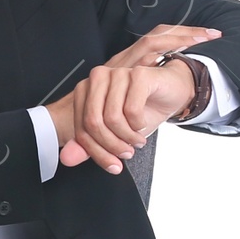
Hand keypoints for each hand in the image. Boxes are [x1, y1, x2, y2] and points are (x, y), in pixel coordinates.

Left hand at [46, 56, 199, 172]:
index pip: (81, 128)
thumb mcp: (113, 133)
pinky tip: (143, 123)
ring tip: (137, 139)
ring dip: (128, 136)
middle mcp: (97, 78)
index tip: (112, 164)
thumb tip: (66, 159)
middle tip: (127, 152)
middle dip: (112, 145)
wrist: (173, 90)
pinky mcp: (137, 74)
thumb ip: (89, 145)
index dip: (96, 152)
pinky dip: (139, 124)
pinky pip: (131, 110)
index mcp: (85, 90)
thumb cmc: (142, 108)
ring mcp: (117, 73)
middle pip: (93, 123)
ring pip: (112, 118)